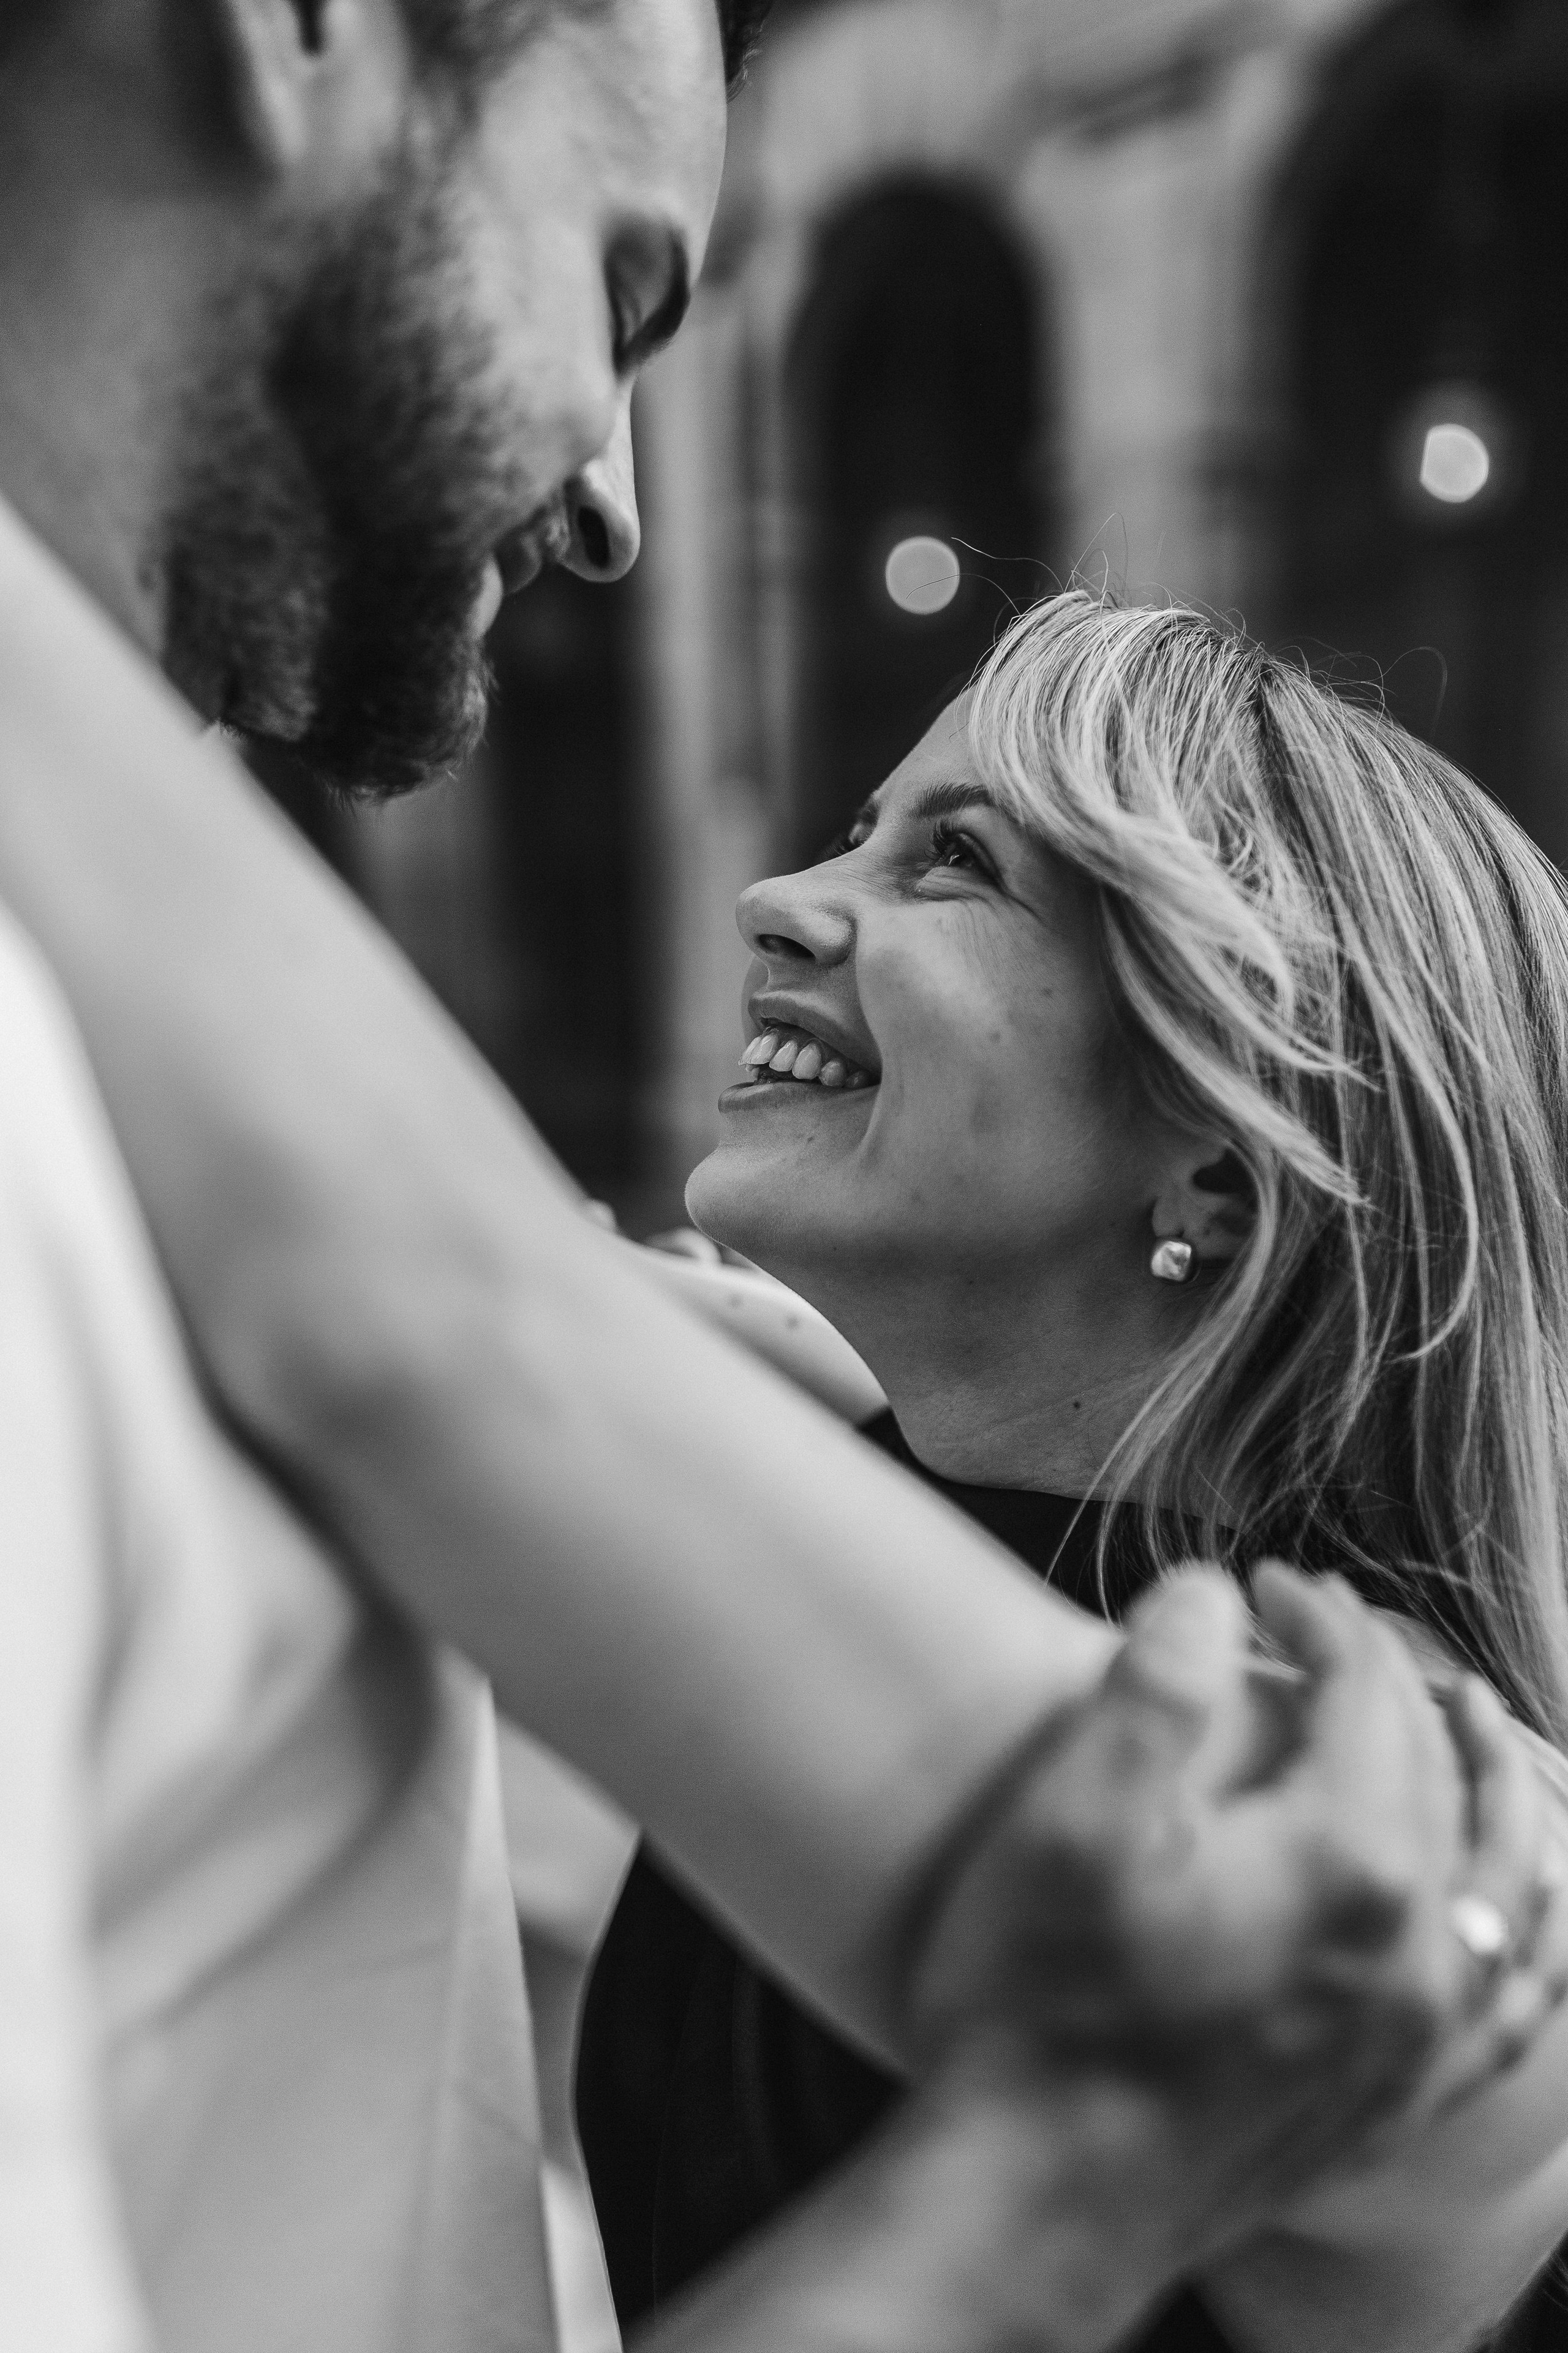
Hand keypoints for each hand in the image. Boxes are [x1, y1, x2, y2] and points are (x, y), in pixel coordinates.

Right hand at [907, 1566, 1564, 2232]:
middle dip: (1385, 1679)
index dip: (1320, 1620)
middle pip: (1435, 1773)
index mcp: (1347, 1861)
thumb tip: (1214, 1594)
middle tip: (1325, 1628)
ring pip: (1509, 1884)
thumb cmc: (1040, 2005)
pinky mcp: (1397, 2102)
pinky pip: (1510, 2003)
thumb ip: (1161, 1680)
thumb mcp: (1076, 1811)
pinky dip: (1529, 1933)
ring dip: (1497, 1789)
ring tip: (1481, 1727)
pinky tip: (1517, 1909)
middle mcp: (1416, 1949)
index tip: (1265, 1584)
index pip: (1365, 1695)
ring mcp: (1418, 2038)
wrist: (1033, 2204)